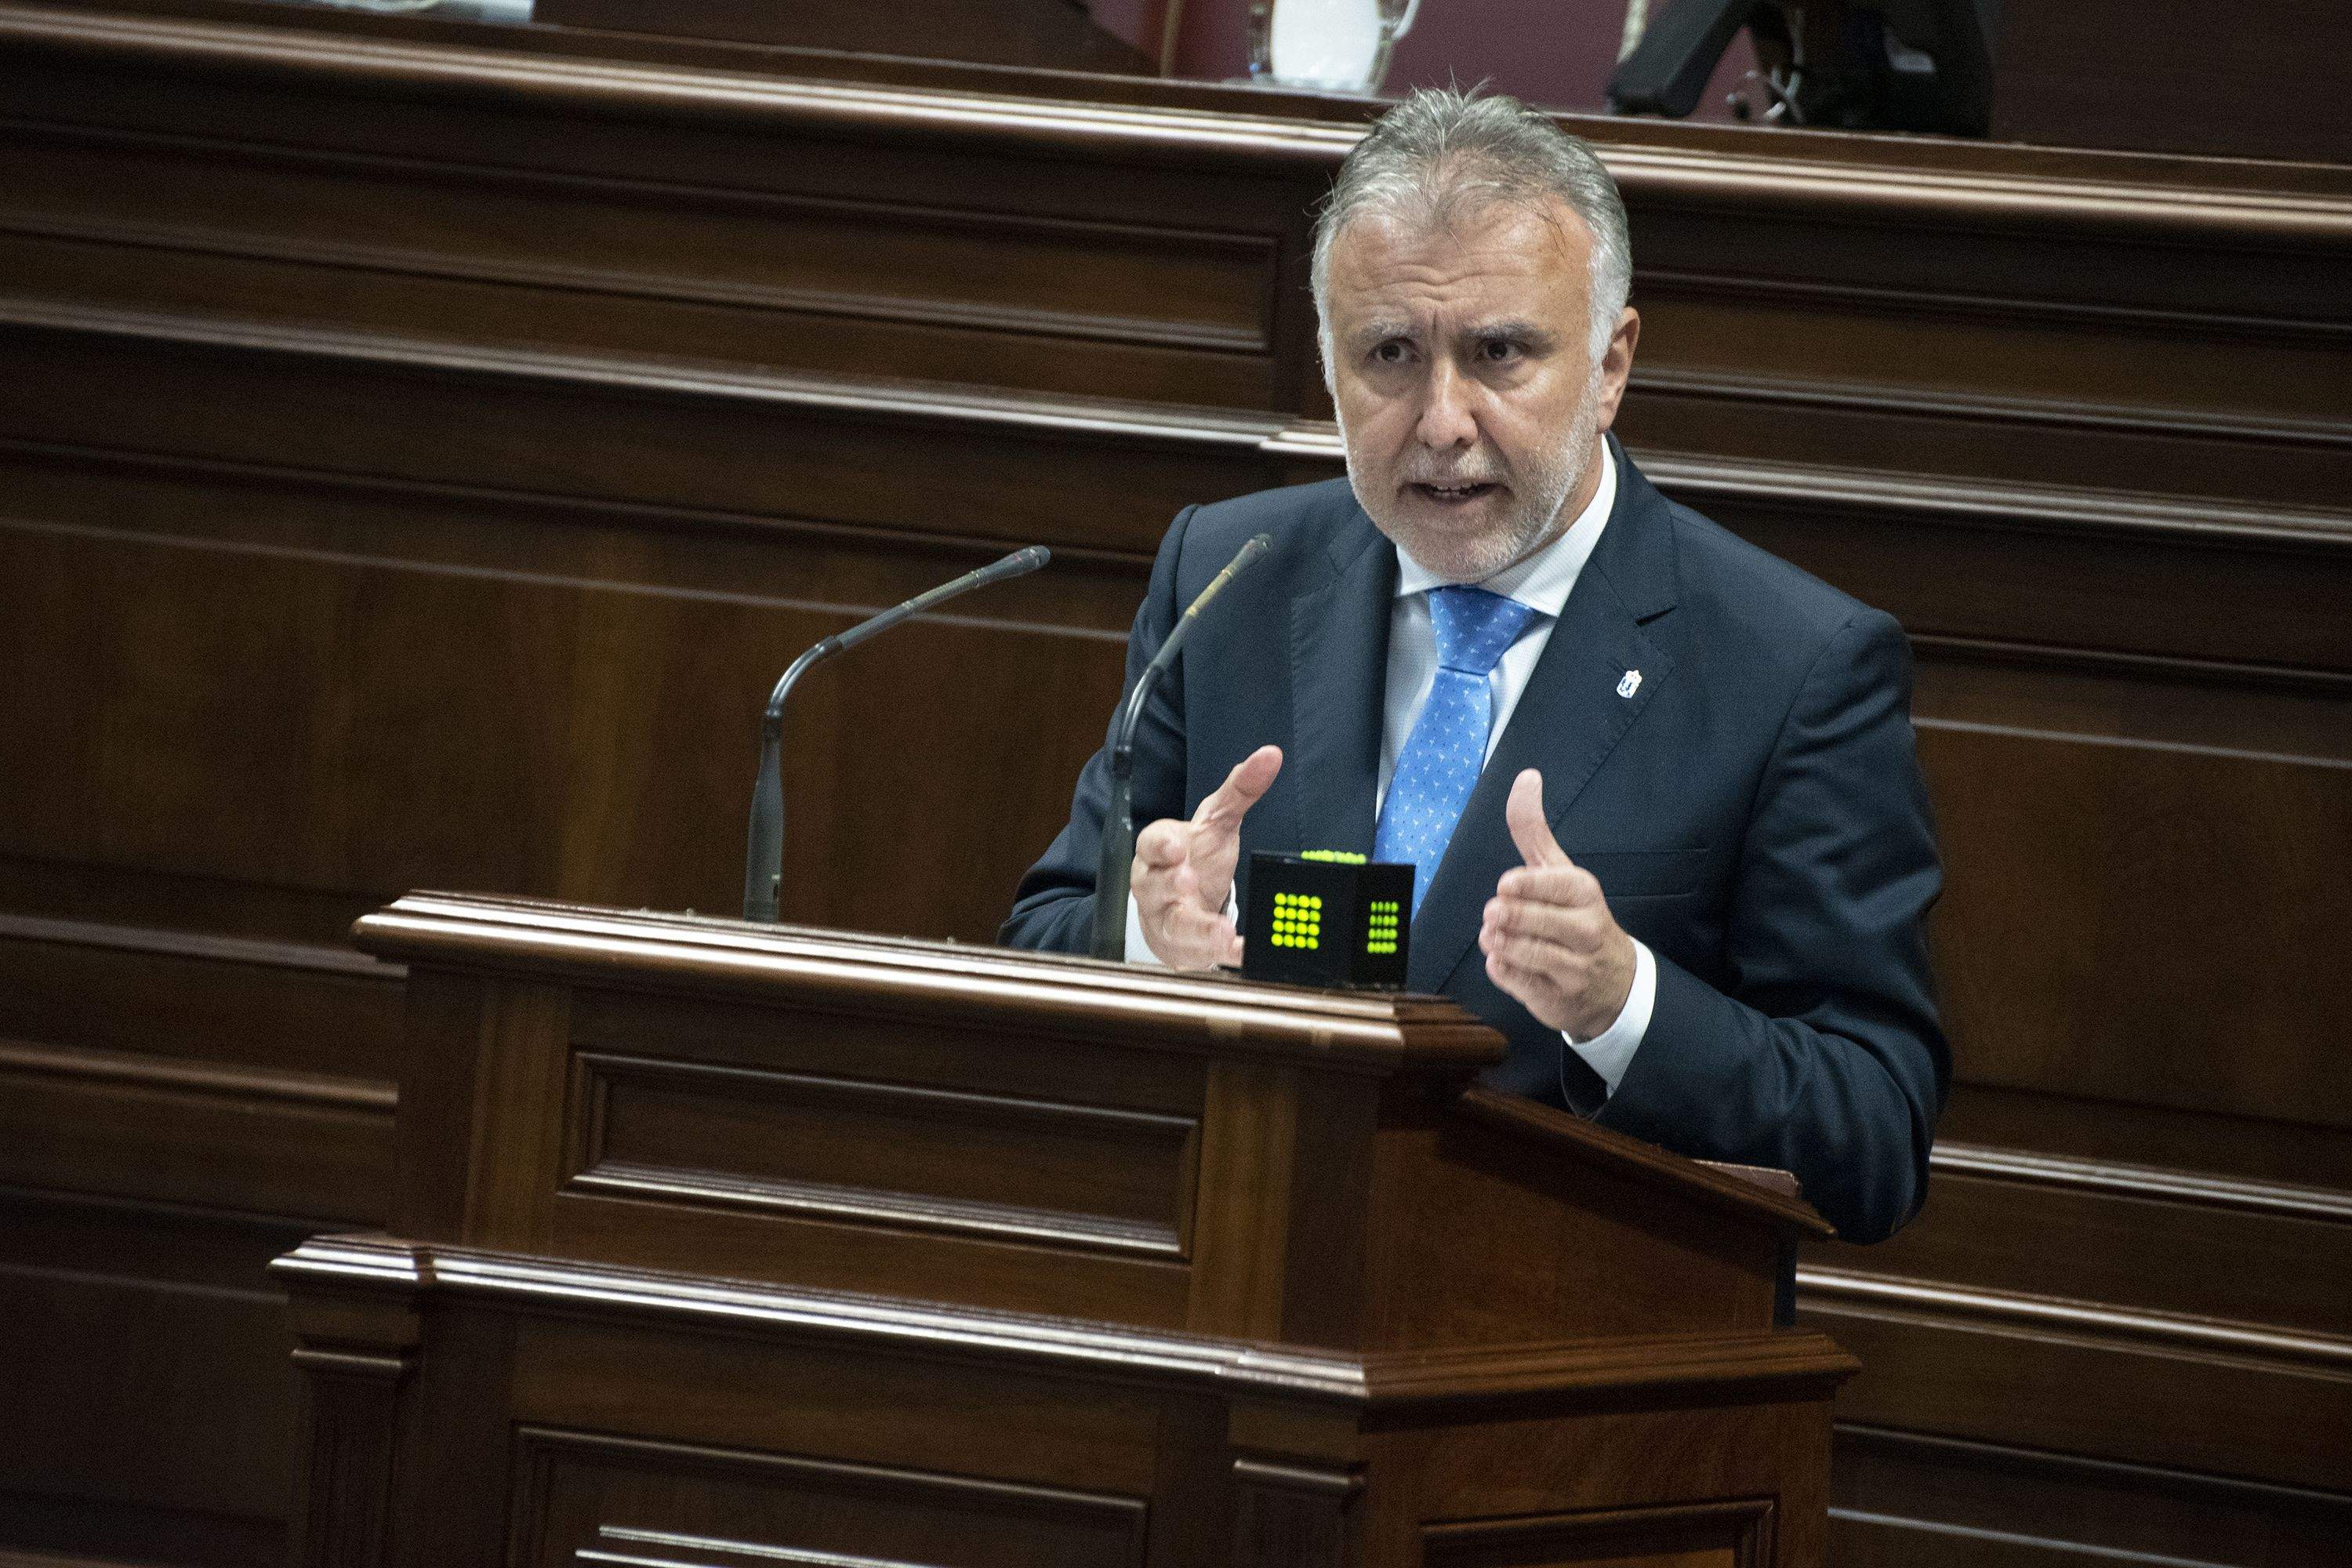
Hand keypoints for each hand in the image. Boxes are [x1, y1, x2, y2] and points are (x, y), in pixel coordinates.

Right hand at [1132, 745, 1281, 968]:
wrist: (1179, 908)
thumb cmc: (1194, 859)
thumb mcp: (1216, 822)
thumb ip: (1239, 790)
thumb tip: (1271, 754)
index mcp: (1161, 850)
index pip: (1152, 841)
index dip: (1161, 844)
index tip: (1176, 846)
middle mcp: (1157, 886)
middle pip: (1153, 883)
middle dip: (1168, 882)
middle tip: (1187, 879)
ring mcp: (1169, 919)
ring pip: (1174, 924)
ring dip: (1197, 929)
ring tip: (1220, 932)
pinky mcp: (1186, 948)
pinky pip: (1200, 952)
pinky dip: (1221, 953)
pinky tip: (1242, 951)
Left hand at [1480, 768, 1636, 1038]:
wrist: (1614, 983)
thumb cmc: (1576, 916)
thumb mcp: (1558, 871)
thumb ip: (1534, 829)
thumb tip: (1526, 776)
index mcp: (1584, 893)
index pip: (1554, 884)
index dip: (1524, 886)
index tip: (1506, 885)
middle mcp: (1586, 930)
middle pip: (1531, 919)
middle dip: (1504, 916)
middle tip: (1495, 913)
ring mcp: (1574, 968)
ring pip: (1522, 952)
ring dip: (1498, 942)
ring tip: (1495, 935)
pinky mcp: (1556, 998)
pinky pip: (1516, 982)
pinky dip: (1501, 970)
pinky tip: (1504, 960)